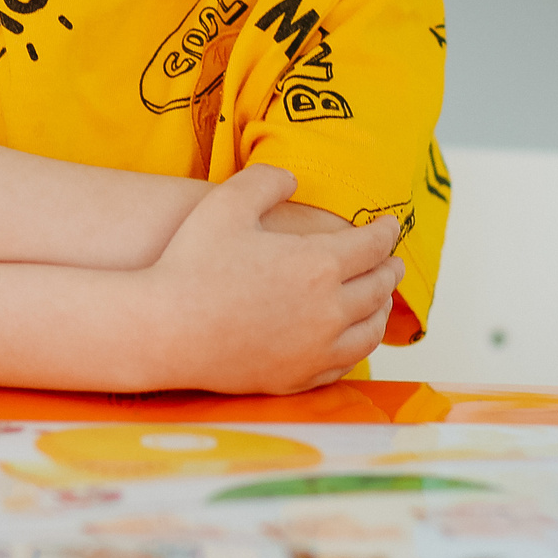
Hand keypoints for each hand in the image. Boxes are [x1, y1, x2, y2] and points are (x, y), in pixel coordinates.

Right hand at [143, 165, 403, 394]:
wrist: (164, 330)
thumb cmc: (190, 265)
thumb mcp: (226, 203)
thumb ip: (267, 181)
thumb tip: (294, 180)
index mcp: (319, 264)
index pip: (373, 245)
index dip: (387, 231)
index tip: (391, 225)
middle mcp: (329, 310)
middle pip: (379, 287)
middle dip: (389, 268)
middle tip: (392, 259)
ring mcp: (316, 349)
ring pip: (369, 329)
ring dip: (381, 309)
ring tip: (380, 298)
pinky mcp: (299, 377)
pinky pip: (346, 362)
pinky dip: (358, 344)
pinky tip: (351, 337)